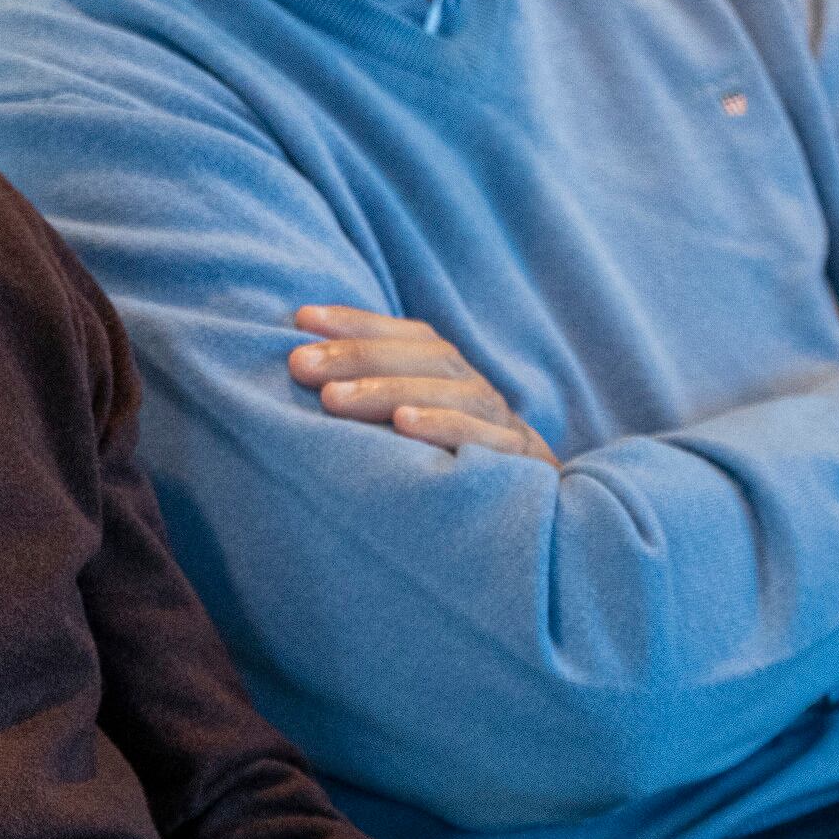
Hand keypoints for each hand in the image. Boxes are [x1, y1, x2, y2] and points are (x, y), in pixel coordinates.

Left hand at [289, 306, 560, 466]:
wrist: (537, 519)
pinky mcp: (518, 462)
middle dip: (356, 357)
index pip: (405, 335)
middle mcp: (474, 390)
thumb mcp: (415, 427)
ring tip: (333, 398)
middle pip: (421, 358)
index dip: (356, 322)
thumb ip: (374, 399)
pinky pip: (481, 439)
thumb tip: (302, 370)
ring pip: (447, 393)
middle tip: (300, 365)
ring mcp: (499, 423)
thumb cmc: (452, 469)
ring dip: (387, 390)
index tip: (302, 319)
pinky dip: (442, 427)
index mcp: (450, 375)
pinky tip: (403, 425)